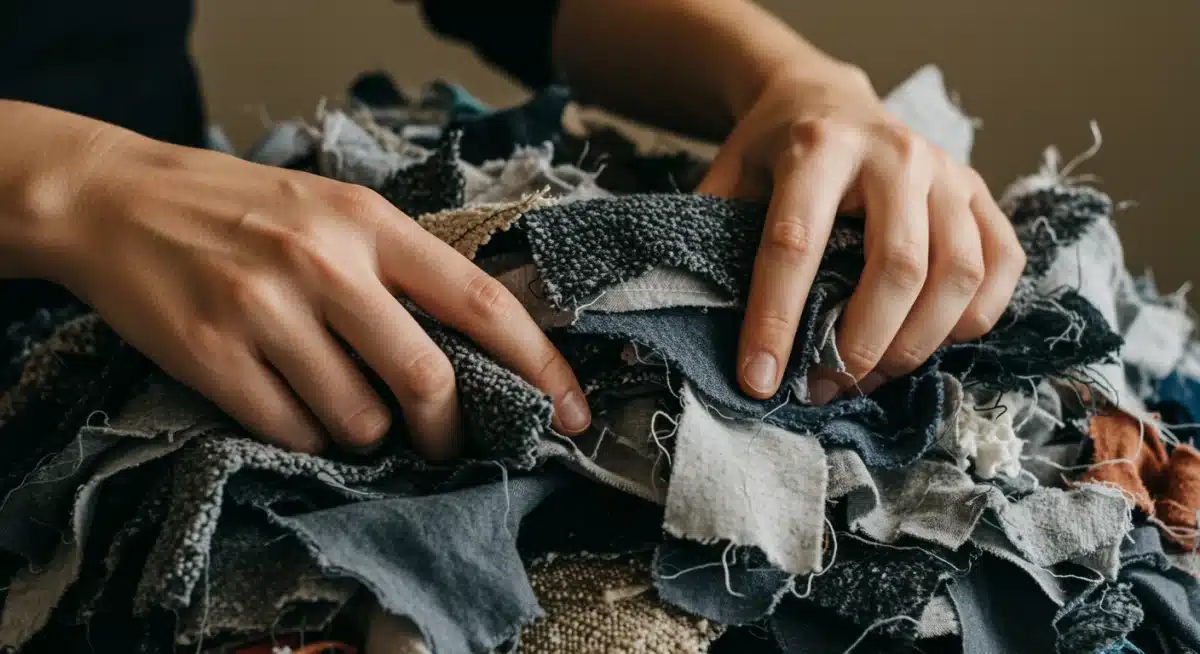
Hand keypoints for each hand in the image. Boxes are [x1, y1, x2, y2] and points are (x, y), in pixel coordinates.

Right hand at [34, 125, 589, 456]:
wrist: (116, 200)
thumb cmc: (244, 209)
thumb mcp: (336, 210)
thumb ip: (406, 266)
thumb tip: (483, 345)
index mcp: (371, 222)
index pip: (482, 302)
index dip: (539, 365)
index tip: (570, 412)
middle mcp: (324, 263)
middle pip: (427, 379)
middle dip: (448, 429)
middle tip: (444, 440)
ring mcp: (265, 311)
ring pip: (359, 420)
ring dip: (365, 431)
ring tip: (336, 395)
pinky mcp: (212, 356)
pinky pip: (293, 431)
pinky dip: (306, 434)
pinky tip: (287, 398)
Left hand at [698, 63, 1025, 403]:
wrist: (827, 96)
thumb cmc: (773, 151)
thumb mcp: (728, 178)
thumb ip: (708, 237)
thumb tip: (675, 323)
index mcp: (817, 147)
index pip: (795, 245)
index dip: (777, 321)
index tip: (759, 381)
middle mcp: (893, 153)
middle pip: (896, 267)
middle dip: (860, 346)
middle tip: (824, 387)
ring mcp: (947, 170)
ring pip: (957, 273)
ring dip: (917, 344)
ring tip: (870, 376)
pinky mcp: (979, 190)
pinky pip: (1003, 265)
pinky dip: (975, 318)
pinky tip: (933, 342)